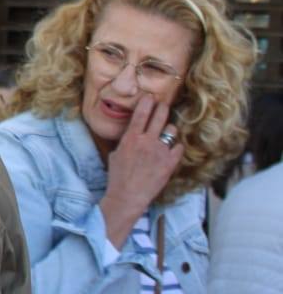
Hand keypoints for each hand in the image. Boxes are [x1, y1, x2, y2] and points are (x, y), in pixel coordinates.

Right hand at [100, 94, 182, 245]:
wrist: (128, 196)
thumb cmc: (117, 177)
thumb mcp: (115, 155)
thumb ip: (126, 143)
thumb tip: (132, 136)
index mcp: (131, 138)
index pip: (141, 114)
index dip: (147, 102)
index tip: (150, 97)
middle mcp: (147, 141)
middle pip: (160, 116)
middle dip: (163, 108)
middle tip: (163, 105)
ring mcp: (160, 151)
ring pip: (171, 130)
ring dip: (169, 130)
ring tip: (166, 133)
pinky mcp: (170, 163)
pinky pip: (178, 148)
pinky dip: (175, 148)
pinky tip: (171, 151)